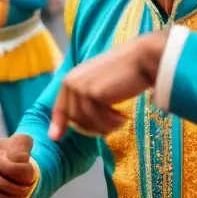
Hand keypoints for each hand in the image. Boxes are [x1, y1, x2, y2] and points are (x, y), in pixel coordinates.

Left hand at [48, 31, 167, 139]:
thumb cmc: (124, 72)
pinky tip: (123, 117)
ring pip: (85, 121)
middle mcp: (71, 81)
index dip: (58, 123)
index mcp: (71, 77)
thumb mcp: (100, 83)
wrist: (140, 59)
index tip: (56, 138)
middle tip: (109, 128)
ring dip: (104, 126)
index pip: (61, 106)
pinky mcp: (91, 93)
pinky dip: (110, 122)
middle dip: (91, 127)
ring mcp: (80, 87)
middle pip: (73, 118)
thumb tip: (77, 120)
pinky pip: (97, 119)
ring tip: (120, 121)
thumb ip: (87, 97)